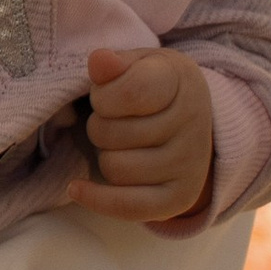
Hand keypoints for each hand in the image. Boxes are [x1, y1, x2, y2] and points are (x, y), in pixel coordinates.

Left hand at [69, 46, 213, 225]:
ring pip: (114, 168)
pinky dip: (98, 200)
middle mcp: (193, 124)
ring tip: (123, 143)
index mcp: (181, 81)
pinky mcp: (180, 198)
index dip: (103, 96)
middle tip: (116, 120)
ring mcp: (190, 165)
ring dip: (105, 155)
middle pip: (109, 133)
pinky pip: (130, 207)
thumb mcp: (136, 64)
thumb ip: (114, 63)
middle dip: (100, 125)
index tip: (106, 93)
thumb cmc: (153, 86)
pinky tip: (77, 188)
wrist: (191, 119)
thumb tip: (99, 62)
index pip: (129, 93)